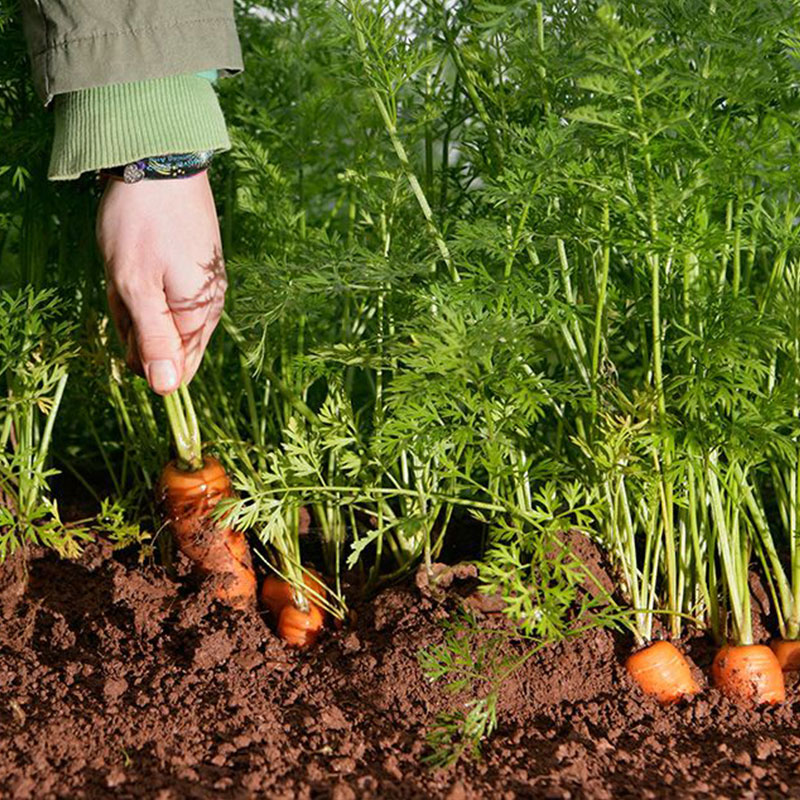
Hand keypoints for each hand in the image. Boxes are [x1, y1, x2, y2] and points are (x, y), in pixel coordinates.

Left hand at [96, 171, 226, 394]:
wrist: (161, 162)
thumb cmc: (143, 225)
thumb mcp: (136, 286)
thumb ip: (153, 340)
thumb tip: (167, 391)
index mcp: (198, 316)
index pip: (175, 370)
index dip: (141, 354)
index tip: (127, 317)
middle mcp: (207, 307)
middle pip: (164, 343)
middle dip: (134, 322)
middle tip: (124, 284)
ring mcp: (201, 286)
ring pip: (158, 316)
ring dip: (134, 299)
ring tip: (127, 264)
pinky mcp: (193, 268)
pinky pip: (162, 293)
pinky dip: (142, 281)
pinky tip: (135, 256)